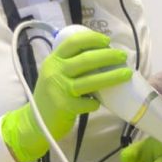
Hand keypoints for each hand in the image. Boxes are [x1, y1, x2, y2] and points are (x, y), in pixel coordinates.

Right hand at [1, 30, 131, 161]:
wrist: (35, 122)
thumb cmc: (50, 95)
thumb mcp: (55, 74)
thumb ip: (70, 64)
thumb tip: (101, 55)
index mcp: (53, 60)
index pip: (73, 42)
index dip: (92, 39)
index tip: (107, 41)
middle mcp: (55, 72)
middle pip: (86, 60)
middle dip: (108, 56)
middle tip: (123, 57)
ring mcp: (60, 89)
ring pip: (91, 80)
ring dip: (112, 76)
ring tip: (127, 74)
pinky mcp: (65, 106)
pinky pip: (89, 102)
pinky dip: (97, 102)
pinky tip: (98, 103)